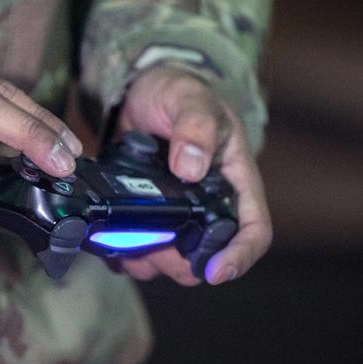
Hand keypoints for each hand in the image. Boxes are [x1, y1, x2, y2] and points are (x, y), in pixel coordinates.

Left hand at [114, 66, 271, 285]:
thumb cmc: (175, 92)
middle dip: (180, 264)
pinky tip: (109, 246)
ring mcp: (177, 214)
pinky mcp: (146, 215)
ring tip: (125, 249)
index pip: (253, 230)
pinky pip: (140, 247)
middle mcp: (208, 204)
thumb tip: (190, 167)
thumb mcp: (189, 99)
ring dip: (148, 261)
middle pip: (206, 255)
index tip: (216, 272)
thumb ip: (195, 127)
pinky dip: (124, 253)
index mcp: (233, 181)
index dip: (240, 256)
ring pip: (170, 258)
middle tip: (151, 253)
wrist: (138, 93)